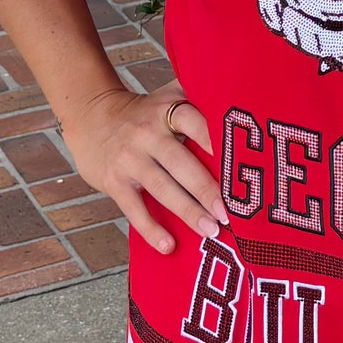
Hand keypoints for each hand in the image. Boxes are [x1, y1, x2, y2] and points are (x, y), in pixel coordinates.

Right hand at [61, 86, 222, 255]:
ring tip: (210, 231)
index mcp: (167, 110)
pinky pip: (134, 208)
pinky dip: (151, 229)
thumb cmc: (145, 113)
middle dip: (206, 189)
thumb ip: (201, 99)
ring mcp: (129, 158)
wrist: (91, 117)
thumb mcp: (169, 97)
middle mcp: (148, 132)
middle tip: (230, 213)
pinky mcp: (113, 181)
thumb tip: (252, 106)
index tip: (238, 162)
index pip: (194, 122)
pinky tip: (169, 245)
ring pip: (161, 187)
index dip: (214, 140)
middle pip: (181, 162)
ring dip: (187, 211)